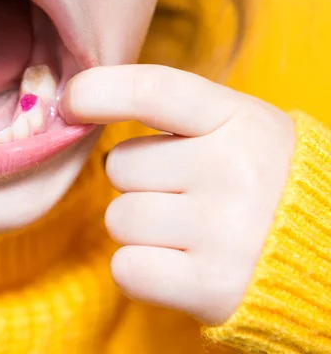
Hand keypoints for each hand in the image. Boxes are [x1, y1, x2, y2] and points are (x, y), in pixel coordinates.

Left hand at [60, 65, 295, 324]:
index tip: (71, 101)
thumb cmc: (264, 185)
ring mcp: (226, 230)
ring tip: (188, 232)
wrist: (324, 254)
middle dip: (137, 182)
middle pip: (120, 166)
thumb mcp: (239, 130)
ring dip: (140, 229)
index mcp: (240, 121)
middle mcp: (234, 169)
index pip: (153, 90)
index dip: (98, 90)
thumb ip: (175, 114)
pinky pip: (127, 268)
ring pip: (119, 219)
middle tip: (183, 194)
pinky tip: (177, 264)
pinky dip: (140, 270)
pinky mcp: (214, 285)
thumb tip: (80, 105)